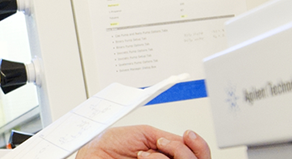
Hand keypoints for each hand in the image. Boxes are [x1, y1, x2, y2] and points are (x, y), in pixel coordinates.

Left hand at [75, 125, 212, 158]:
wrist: (92, 153)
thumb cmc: (110, 145)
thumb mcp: (145, 135)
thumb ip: (169, 139)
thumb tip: (187, 140)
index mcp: (168, 155)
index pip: (198, 154)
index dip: (199, 145)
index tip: (189, 135)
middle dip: (183, 150)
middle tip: (163, 144)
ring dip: (164, 156)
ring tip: (144, 154)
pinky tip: (141, 158)